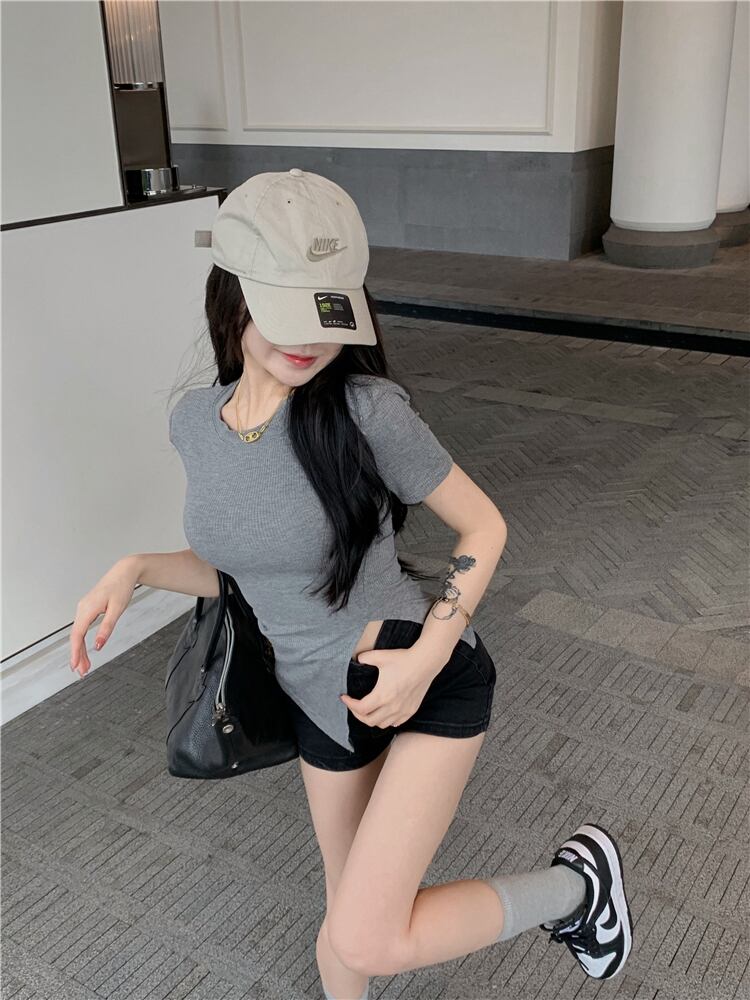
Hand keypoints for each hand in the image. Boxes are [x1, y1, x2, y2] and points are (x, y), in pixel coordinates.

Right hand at [69, 557, 139, 677]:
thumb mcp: (117, 609)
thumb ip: (107, 628)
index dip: (75, 652)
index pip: (77, 635)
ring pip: (79, 633)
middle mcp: (82, 609)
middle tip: (82, 672)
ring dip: (80, 650)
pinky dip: (83, 641)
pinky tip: (86, 650)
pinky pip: (82, 628)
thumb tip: (98, 645)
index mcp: (87, 609)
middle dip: (78, 655)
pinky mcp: (88, 609)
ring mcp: (84, 608)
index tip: (75, 666)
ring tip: (85, 666)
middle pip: (76, 637)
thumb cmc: (121, 587)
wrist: (124, 572)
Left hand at [340, 647, 439, 728]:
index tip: (344, 697)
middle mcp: (392, 707)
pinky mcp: (411, 710)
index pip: (360, 709)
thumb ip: (365, 658)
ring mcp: (402, 711)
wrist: (426, 662)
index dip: (349, 704)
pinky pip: (395, 723)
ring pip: (382, 724)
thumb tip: (358, 659)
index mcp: (382, 695)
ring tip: (367, 709)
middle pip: (369, 721)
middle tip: (353, 705)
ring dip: (371, 719)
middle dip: (357, 714)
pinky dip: (386, 721)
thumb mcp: (380, 656)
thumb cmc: (403, 659)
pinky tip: (384, 712)